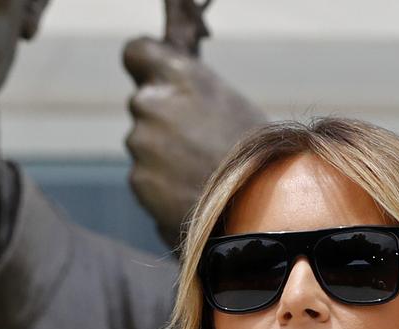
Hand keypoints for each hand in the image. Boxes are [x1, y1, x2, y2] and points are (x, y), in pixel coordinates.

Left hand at [123, 37, 265, 251]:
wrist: (261, 207)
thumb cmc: (256, 150)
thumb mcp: (227, 102)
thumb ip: (189, 94)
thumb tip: (171, 91)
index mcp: (179, 76)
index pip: (137, 52)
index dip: (145, 66)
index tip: (154, 76)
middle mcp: (152, 104)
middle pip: (145, 105)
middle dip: (163, 119)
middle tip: (198, 140)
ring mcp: (141, 144)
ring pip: (145, 143)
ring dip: (164, 154)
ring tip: (202, 170)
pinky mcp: (138, 179)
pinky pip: (147, 176)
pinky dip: (163, 184)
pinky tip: (193, 191)